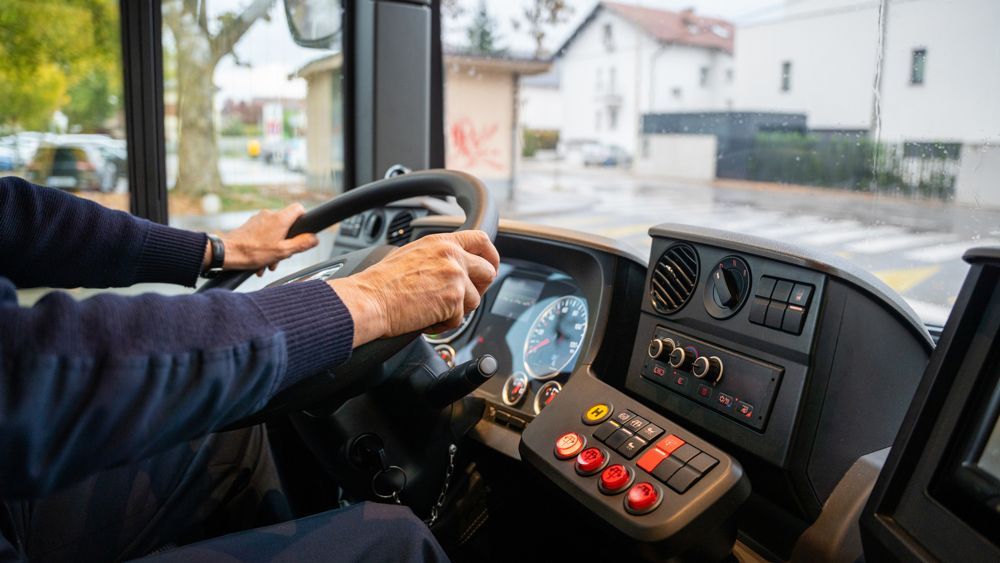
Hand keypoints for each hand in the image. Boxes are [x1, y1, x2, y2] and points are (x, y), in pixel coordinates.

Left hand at [204, 204, 318, 274]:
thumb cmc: (252, 252)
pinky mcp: (250, 225)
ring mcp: (258, 219)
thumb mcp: (283, 252)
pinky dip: (265, 246)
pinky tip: (260, 260)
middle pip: (287, 224)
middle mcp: (269, 215)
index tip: (303, 232)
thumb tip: (315, 239)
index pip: (299, 208)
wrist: (227, 252)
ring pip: (274, 231)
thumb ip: (301, 244)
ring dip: (275, 247)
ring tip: (269, 262)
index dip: (304, 219)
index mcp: (280, 219)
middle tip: (283, 255)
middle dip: (287, 241)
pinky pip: (263, 234)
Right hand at [328, 231, 499, 347]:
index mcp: (441, 243)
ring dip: (457, 310)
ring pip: (475, 300)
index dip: (490, 256)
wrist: (369, 300)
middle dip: (480, 289)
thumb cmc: (380, 282)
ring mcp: (455, 277)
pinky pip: (459, 320)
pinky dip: (443, 325)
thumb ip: (437, 257)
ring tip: (431, 310)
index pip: (481, 240)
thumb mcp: (412, 254)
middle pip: (489, 271)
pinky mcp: (453, 300)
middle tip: (462, 299)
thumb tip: (452, 267)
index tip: (489, 267)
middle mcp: (452, 256)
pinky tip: (425, 319)